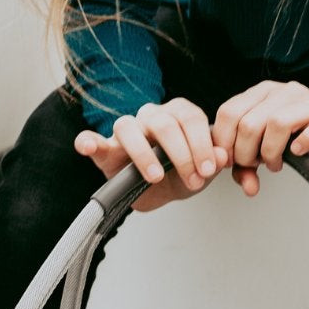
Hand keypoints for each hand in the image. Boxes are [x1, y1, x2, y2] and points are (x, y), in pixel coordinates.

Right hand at [73, 98, 227, 214]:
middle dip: (182, 153)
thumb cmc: (180, 175)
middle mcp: (151, 117)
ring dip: (144, 153)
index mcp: (177, 115)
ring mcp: (127, 131)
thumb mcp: (202, 172)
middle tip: (192, 179)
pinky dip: (87, 141)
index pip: (190, 118)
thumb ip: (213, 162)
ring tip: (156, 176)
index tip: (208, 169)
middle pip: (164, 122)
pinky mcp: (105, 150)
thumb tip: (223, 156)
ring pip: (128, 126)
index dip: (201, 144)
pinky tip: (86, 146)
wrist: (159, 193)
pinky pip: (93, 140)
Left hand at [211, 81, 308, 197]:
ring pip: (277, 123)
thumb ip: (248, 165)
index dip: (225, 142)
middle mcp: (285, 92)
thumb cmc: (303, 143)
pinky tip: (298, 152)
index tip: (231, 161)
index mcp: (263, 93)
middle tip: (256, 165)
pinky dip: (302, 144)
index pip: (229, 112)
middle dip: (246, 154)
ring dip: (271, 152)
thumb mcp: (267, 151)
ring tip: (275, 163)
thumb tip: (245, 184)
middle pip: (249, 123)